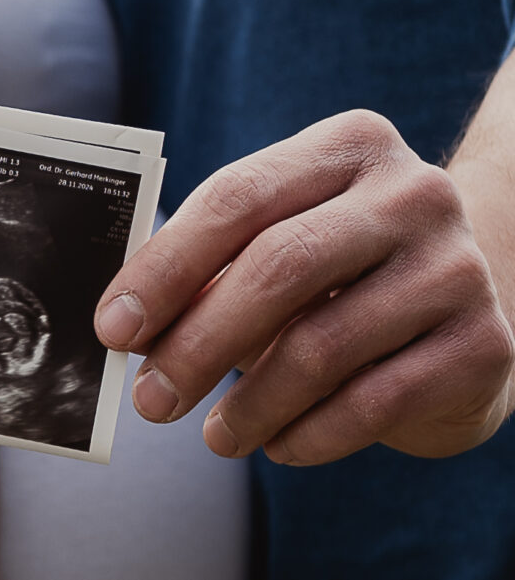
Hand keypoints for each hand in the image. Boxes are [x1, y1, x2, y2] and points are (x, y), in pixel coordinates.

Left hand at [95, 110, 514, 464]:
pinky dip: (310, 434)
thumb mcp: (280, 243)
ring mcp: (455, 266)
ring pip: (323, 345)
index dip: (164, 268)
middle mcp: (411, 193)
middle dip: (198, 344)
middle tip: (150, 401)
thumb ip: (212, 268)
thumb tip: (128, 326)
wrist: (471, 299)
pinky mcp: (483, 344)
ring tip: (214, 436)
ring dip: (250, 404)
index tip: (113, 329)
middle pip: (279, 267)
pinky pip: (374, 402)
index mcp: (347, 147)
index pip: (236, 197)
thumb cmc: (343, 270)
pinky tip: (278, 445)